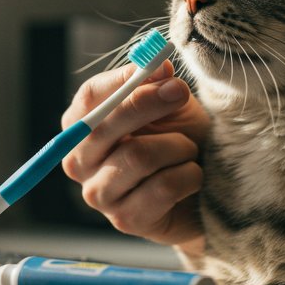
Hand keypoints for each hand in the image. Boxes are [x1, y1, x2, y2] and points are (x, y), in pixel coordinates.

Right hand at [62, 60, 210, 254]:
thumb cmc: (179, 141)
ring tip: (188, 149)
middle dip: (146, 104)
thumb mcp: (170, 105)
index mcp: (83, 127)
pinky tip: (191, 177)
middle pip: (101, 128)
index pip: (88, 98)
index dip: (122, 80)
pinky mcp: (125, 220)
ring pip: (137, 156)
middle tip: (179, 91)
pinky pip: (162, 187)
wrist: (204, 192)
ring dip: (177, 146)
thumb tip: (157, 64)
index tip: (158, 68)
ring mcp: (99, 195)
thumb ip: (158, 83)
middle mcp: (80, 162)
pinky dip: (188, 175)